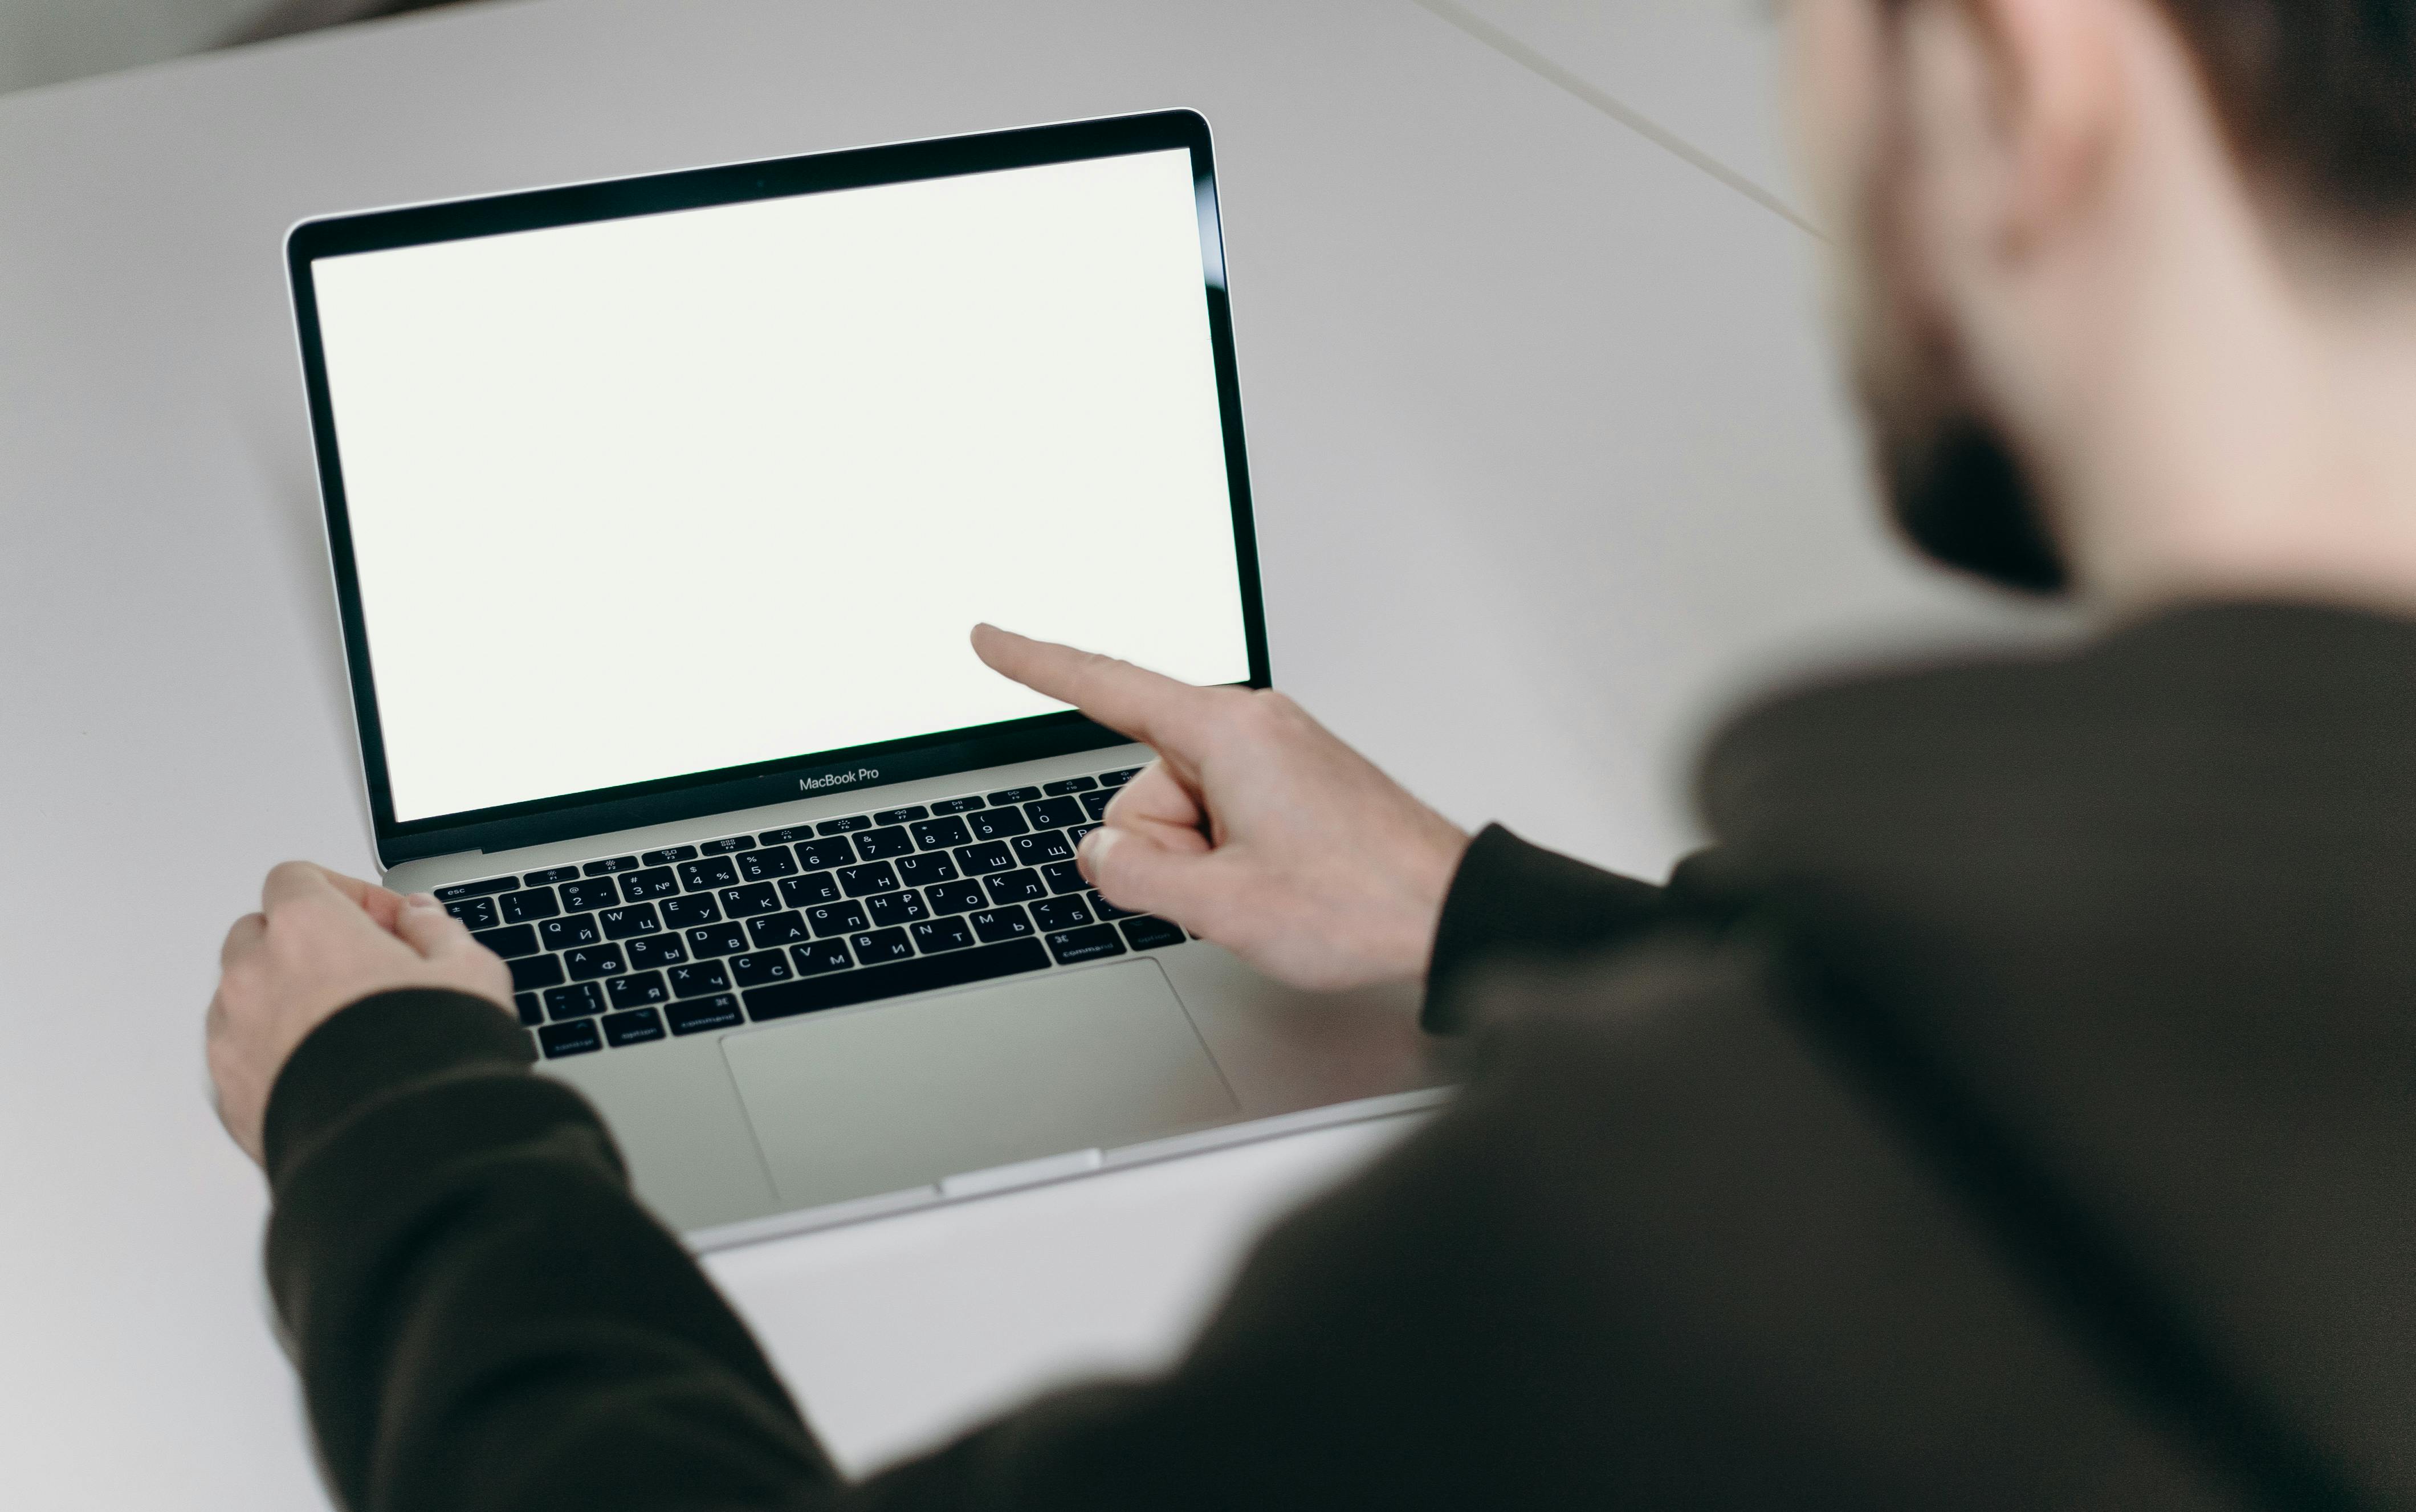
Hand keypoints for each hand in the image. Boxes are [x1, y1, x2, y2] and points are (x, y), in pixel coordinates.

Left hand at [206, 862, 513, 1165]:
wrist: (398, 1149)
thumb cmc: (428, 1056)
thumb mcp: (468, 970)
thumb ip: (437, 930)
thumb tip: (420, 918)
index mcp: (307, 928)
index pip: (298, 878)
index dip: (346, 894)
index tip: (386, 923)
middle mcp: (254, 974)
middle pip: (259, 932)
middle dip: (305, 944)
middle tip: (362, 973)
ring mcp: (233, 1036)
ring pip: (242, 996)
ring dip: (283, 1000)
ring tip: (345, 1030)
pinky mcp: (228, 1094)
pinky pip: (240, 1056)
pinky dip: (271, 1055)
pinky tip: (325, 1074)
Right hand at [973, 626, 1470, 990]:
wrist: (1450, 914)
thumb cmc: (1362, 901)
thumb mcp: (1223, 904)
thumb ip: (1137, 873)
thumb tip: (1103, 852)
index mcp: (1228, 732)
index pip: (1107, 687)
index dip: (1037, 664)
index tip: (990, 639)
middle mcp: (1252, 726)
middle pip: (1143, 785)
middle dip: (1167, 848)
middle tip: (1234, 888)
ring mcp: (1276, 753)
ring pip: (1183, 810)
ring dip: (1206, 861)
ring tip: (1272, 887)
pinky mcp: (1292, 781)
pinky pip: (1223, 814)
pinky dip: (1231, 855)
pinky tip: (1282, 881)